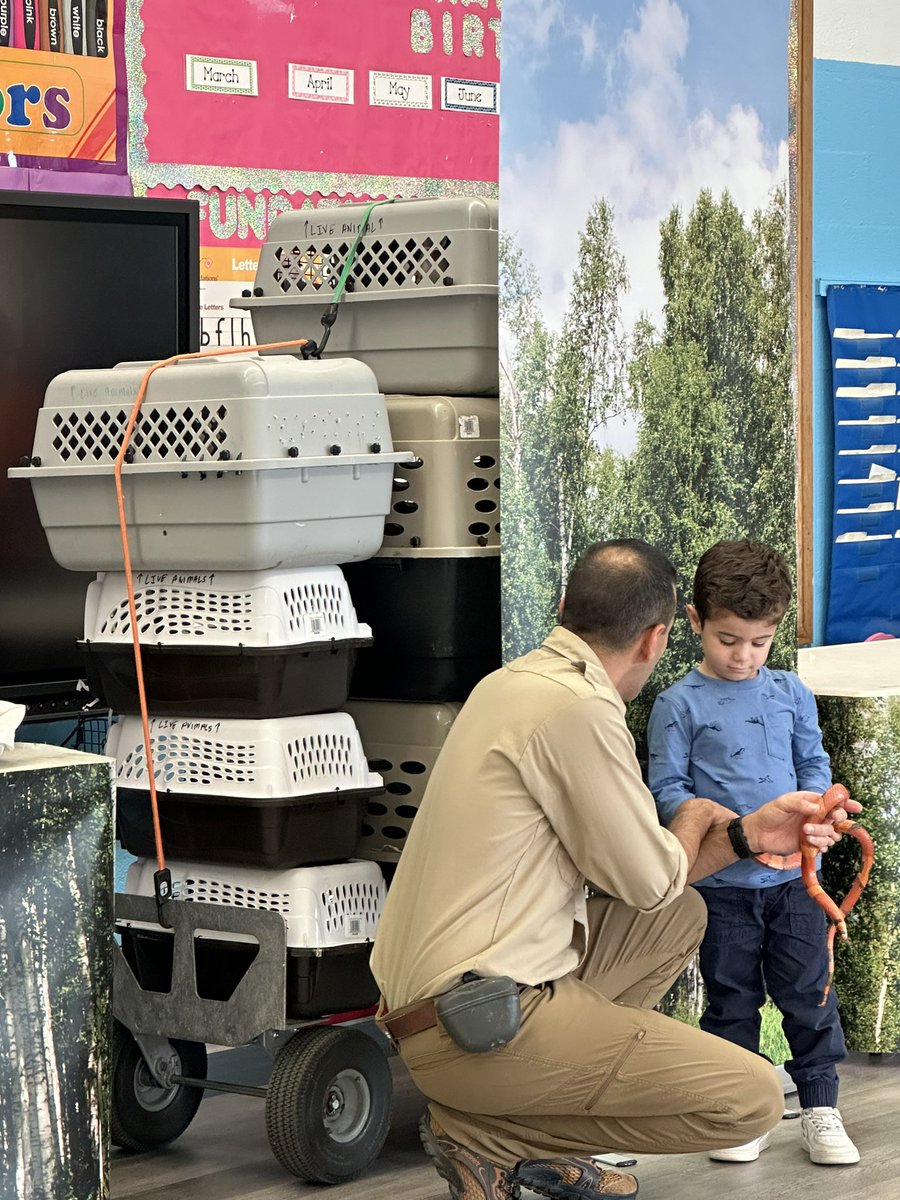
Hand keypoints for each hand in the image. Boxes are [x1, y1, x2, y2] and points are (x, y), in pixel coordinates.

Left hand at [743, 790, 861, 856]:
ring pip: (831, 834)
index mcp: (811, 802)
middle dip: (835, 821)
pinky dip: (821, 846)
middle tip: (829, 821)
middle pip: (837, 819)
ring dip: (823, 834)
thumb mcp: (782, 803)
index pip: (832, 802)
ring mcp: (814, 830)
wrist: (758, 834)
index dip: (846, 804)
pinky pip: (824, 846)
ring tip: (805, 833)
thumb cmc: (769, 814)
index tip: (856, 808)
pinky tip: (810, 844)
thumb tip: (817, 807)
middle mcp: (815, 816)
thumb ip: (799, 803)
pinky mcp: (810, 843)